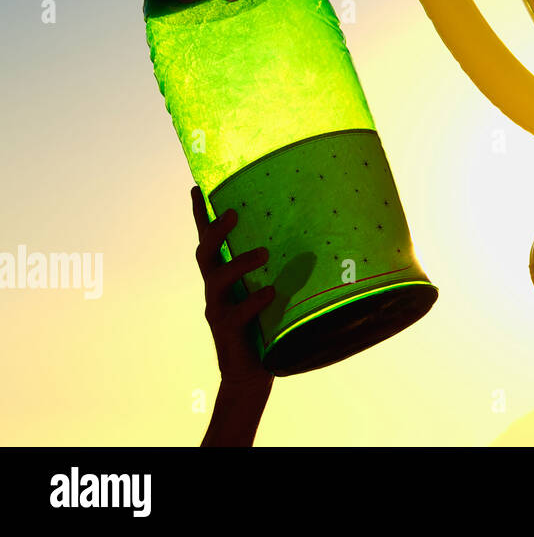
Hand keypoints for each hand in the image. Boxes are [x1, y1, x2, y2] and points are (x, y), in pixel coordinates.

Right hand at [191, 185, 275, 384]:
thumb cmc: (266, 323)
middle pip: (206, 252)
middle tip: (233, 211)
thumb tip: (314, 236)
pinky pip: (236, 313)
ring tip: (264, 252)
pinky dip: (254, 300)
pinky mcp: (227, 331)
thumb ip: (280, 266)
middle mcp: (217, 288)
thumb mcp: (272, 288)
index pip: (209, 239)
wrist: (253, 371)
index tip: (197, 186)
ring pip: (217, 280)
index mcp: (225, 274)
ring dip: (240, 262)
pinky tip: (270, 292)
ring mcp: (219, 309)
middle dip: (216, 230)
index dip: (201, 215)